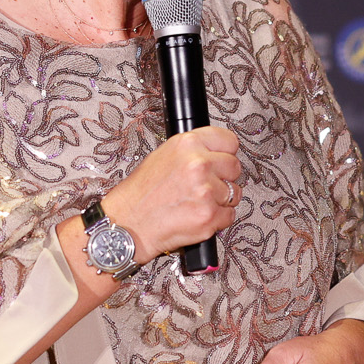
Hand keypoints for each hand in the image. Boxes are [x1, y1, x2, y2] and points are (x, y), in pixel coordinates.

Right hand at [105, 127, 242, 258]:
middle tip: (205, 185)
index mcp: (188, 144)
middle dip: (224, 177)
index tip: (221, 160)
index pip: (229, 141)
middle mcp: (199, 164)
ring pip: (234, 193)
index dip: (225, 153)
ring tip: (197, 202)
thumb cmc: (141, 193)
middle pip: (234, 167)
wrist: (128, 222)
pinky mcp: (209, 216)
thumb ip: (193, 152)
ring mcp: (206, 191)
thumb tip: (216, 154)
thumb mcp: (163, 156)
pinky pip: (229, 215)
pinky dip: (218, 219)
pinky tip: (197, 215)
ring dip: (221, 200)